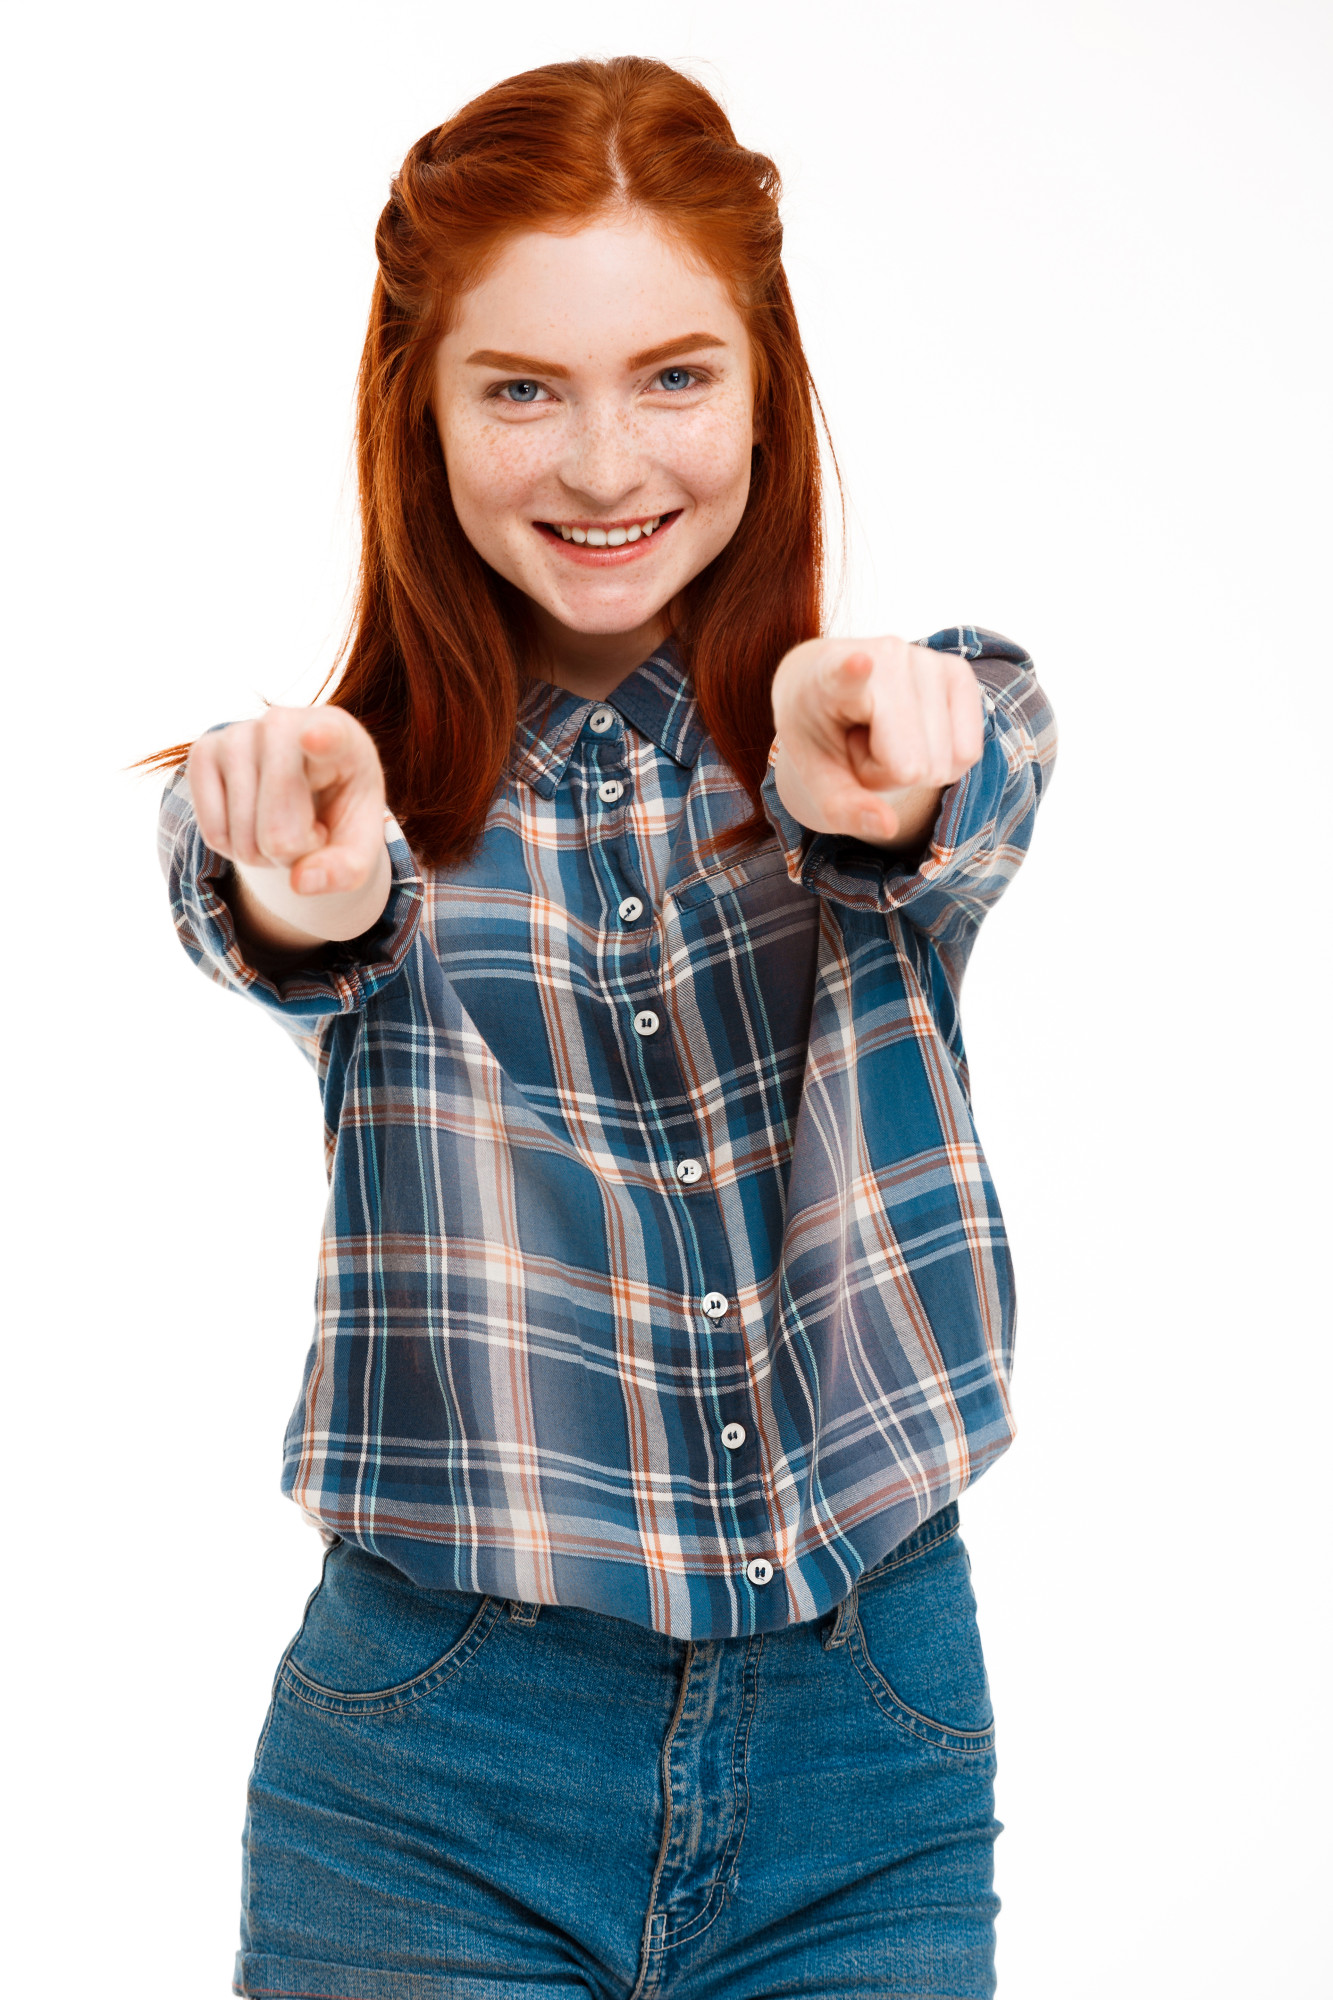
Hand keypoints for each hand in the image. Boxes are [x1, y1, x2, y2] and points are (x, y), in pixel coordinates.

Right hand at [186, 706, 386, 895]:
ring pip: (242, 837)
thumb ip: (345, 870)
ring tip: (284, 822)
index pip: (331, 737)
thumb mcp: (358, 845)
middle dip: (293, 852)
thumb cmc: (338, 809)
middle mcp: (284, 723)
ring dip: (264, 854)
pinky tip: (254, 821)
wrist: (305, 781)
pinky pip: (214, 834)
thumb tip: (301, 882)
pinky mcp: (202, 751)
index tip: (316, 737)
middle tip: (310, 830)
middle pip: (278, 829)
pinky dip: (234, 848)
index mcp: (341, 737)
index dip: (322, 739)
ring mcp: (237, 733)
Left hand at [770, 635, 983, 847]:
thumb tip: (888, 826)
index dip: (854, 671)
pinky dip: (943, 758)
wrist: (829, 681)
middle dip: (889, 773)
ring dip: (914, 765)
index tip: (859, 661)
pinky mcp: (960, 671)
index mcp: (828, 677)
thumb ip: (843, 806)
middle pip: (912, 766)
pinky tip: (912, 729)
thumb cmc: (820, 731)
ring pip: (943, 764)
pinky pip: (968, 754)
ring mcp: (929, 659)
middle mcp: (885, 655)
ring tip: (881, 732)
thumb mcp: (815, 774)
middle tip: (863, 742)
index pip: (846, 674)